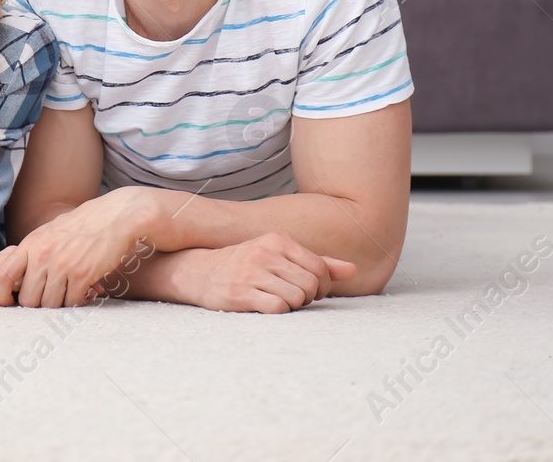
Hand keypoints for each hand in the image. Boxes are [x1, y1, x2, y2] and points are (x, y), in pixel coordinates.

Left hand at [12, 189, 151, 307]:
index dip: (1, 294)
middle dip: (39, 304)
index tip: (11, 301)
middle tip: (52, 298)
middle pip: (28, 300)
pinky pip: (72, 303)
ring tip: (70, 293)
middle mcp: (43, 254)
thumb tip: (20, 277)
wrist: (117, 216)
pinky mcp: (83, 275)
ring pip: (51, 305)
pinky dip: (78, 302)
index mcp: (31, 243)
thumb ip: (35, 251)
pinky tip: (85, 291)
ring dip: (61, 304)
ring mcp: (62, 265)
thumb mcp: (51, 232)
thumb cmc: (84, 224)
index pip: (1, 275)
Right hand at [190, 233, 356, 312]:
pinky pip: (277, 309)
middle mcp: (265, 253)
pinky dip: (277, 312)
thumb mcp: (279, 256)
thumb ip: (317, 263)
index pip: (320, 268)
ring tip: (277, 300)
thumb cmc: (246, 265)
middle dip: (307, 298)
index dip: (322, 286)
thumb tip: (353, 270)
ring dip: (292, 306)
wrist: (199, 273)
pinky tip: (265, 306)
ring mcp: (251, 272)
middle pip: (311, 285)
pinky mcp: (241, 293)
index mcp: (277, 240)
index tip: (309, 291)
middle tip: (292, 297)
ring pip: (296, 298)